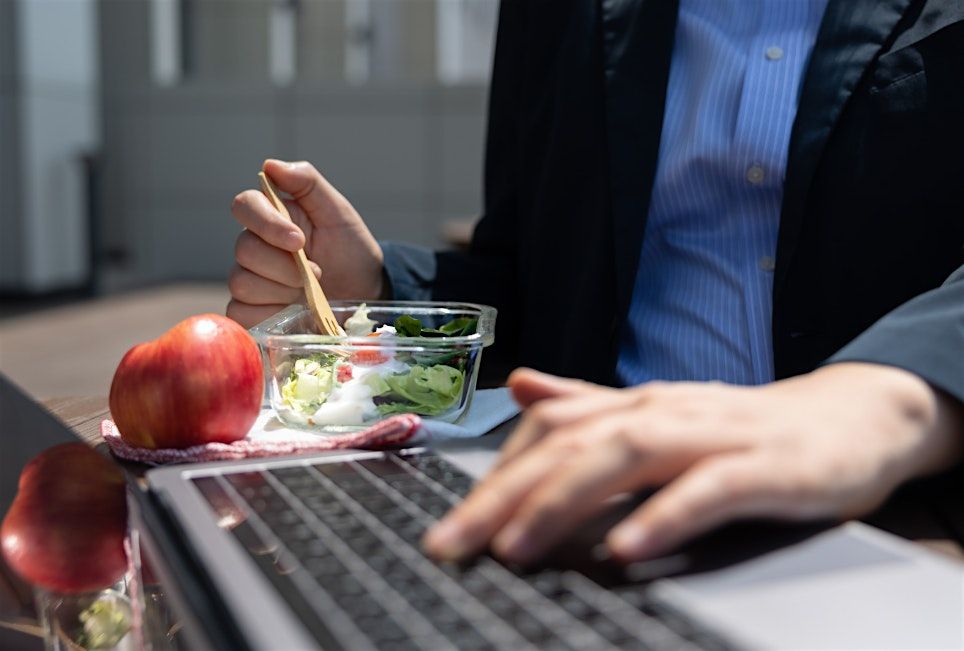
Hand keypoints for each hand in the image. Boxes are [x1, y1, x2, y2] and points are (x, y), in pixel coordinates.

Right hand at [227, 159, 384, 326]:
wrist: (365, 292)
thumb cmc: (350, 250)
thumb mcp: (338, 212)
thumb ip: (307, 184)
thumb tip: (269, 165)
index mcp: (272, 217)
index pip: (244, 206)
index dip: (266, 224)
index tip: (299, 241)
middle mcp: (254, 246)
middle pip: (244, 251)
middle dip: (285, 267)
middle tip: (318, 273)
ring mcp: (250, 280)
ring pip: (242, 283)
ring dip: (282, 291)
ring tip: (309, 293)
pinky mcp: (251, 312)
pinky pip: (240, 314)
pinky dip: (269, 315)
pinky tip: (293, 312)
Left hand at [423, 363, 962, 563]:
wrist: (850, 418)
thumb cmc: (742, 427)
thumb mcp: (658, 413)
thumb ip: (590, 404)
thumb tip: (521, 386)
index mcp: (636, 404)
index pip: (549, 428)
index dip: (495, 473)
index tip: (452, 522)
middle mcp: (665, 411)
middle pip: (571, 445)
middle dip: (503, 495)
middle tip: (452, 544)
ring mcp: (715, 436)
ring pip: (626, 457)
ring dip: (564, 501)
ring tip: (515, 546)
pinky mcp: (766, 468)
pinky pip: (708, 491)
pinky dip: (664, 517)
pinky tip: (626, 548)